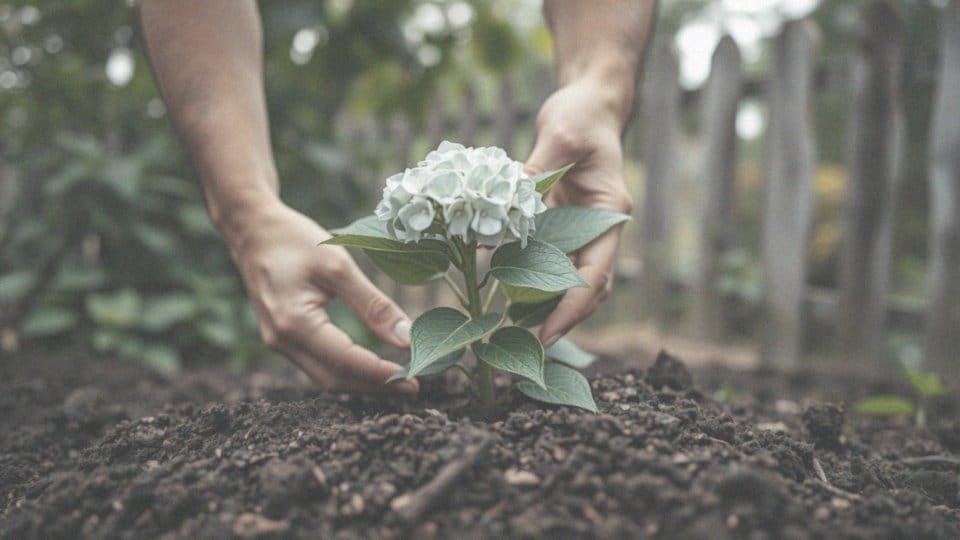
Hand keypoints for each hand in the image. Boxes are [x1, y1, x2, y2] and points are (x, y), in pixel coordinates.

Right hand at [225, 200, 417, 394]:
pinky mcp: (281, 338)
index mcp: (295, 324)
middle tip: (413, 387)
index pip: (346, 362)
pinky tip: (370, 365)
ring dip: (362, 382)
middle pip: (335, 380)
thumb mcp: (339, 266)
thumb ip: (373, 305)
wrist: (251, 229)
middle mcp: (282, 341)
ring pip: (325, 377)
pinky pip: (317, 364)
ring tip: (398, 379)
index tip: (415, 382)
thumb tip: (406, 337)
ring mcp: (278, 342)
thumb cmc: (293, 240)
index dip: (382, 376)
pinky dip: (347, 370)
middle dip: (375, 387)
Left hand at [524, 81, 632, 346]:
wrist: (588, 103)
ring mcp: (582, 229)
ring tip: (511, 333)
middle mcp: (600, 227)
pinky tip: (503, 297)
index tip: (546, 334)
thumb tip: (501, 204)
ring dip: (546, 308)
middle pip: (588, 289)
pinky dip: (532, 283)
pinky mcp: (562, 225)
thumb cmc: (580, 115)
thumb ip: (534, 170)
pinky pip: (550, 263)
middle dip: (560, 320)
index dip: (572, 308)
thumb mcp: (559, 134)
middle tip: (524, 347)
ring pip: (570, 282)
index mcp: (609, 212)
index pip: (596, 274)